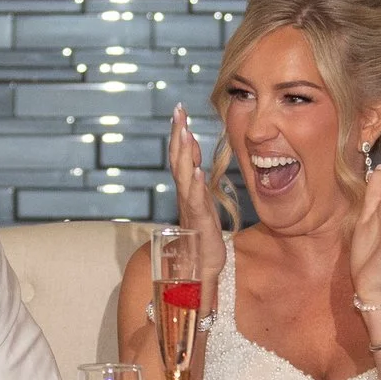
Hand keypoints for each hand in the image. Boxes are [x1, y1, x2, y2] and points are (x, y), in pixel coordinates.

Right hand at [167, 105, 227, 275]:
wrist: (202, 268)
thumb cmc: (203, 237)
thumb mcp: (202, 204)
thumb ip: (197, 182)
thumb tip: (195, 160)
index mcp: (188, 190)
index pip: (181, 157)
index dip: (179, 134)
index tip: (179, 111)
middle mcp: (186, 195)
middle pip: (178, 160)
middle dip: (178, 135)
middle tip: (178, 111)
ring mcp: (191, 208)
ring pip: (185, 176)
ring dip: (185, 154)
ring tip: (185, 133)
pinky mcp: (199, 222)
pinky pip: (196, 201)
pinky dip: (195, 186)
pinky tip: (198, 171)